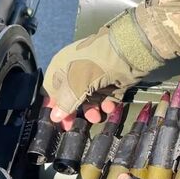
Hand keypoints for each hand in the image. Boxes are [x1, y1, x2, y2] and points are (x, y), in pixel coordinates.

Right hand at [43, 8, 162, 127]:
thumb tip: (54, 117)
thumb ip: (65, 102)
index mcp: (62, 66)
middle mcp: (76, 72)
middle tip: (71, 127)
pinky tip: (109, 106)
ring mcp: (94, 77)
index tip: (56, 121)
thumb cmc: (94, 64)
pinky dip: (106, 104)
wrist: (127, 51)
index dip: (53, 105)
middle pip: (70, 97)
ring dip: (91, 111)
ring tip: (96, 118)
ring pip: (88, 100)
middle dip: (73, 112)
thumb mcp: (75, 83)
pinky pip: (104, 98)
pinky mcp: (110, 82)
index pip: (52, 89)